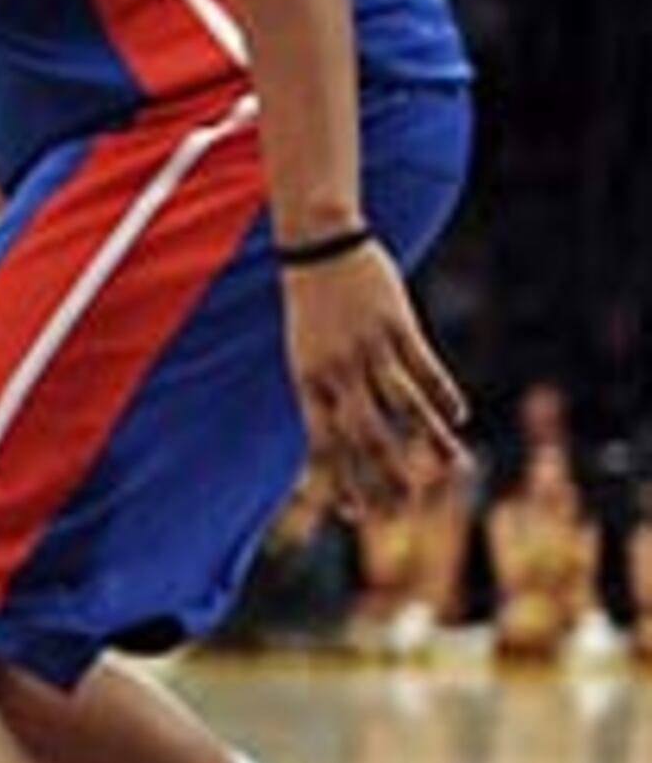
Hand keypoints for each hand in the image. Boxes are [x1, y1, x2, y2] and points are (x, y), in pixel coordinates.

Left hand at [283, 244, 468, 517]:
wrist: (318, 245)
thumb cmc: (311, 307)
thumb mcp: (304, 354)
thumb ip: (323, 394)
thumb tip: (339, 438)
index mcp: (307, 382)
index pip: (322, 446)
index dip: (338, 484)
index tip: (355, 517)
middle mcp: (336, 370)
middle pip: (365, 435)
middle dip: (387, 477)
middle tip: (407, 511)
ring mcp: (368, 347)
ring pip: (404, 404)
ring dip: (430, 440)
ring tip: (454, 469)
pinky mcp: (397, 325)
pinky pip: (425, 367)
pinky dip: (443, 394)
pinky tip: (458, 416)